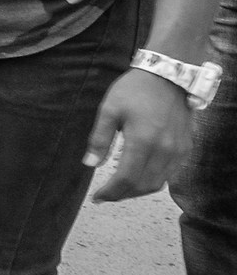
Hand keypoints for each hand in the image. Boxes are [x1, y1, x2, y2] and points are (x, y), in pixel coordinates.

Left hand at [85, 67, 193, 201]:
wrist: (168, 76)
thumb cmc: (134, 90)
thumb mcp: (109, 110)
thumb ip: (100, 139)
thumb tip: (90, 164)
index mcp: (143, 140)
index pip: (127, 178)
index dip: (111, 192)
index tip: (97, 198)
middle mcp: (164, 149)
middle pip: (143, 186)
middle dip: (122, 195)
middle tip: (106, 195)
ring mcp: (178, 150)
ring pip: (159, 183)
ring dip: (138, 190)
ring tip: (119, 188)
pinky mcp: (186, 147)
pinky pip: (170, 174)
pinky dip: (153, 180)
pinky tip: (139, 175)